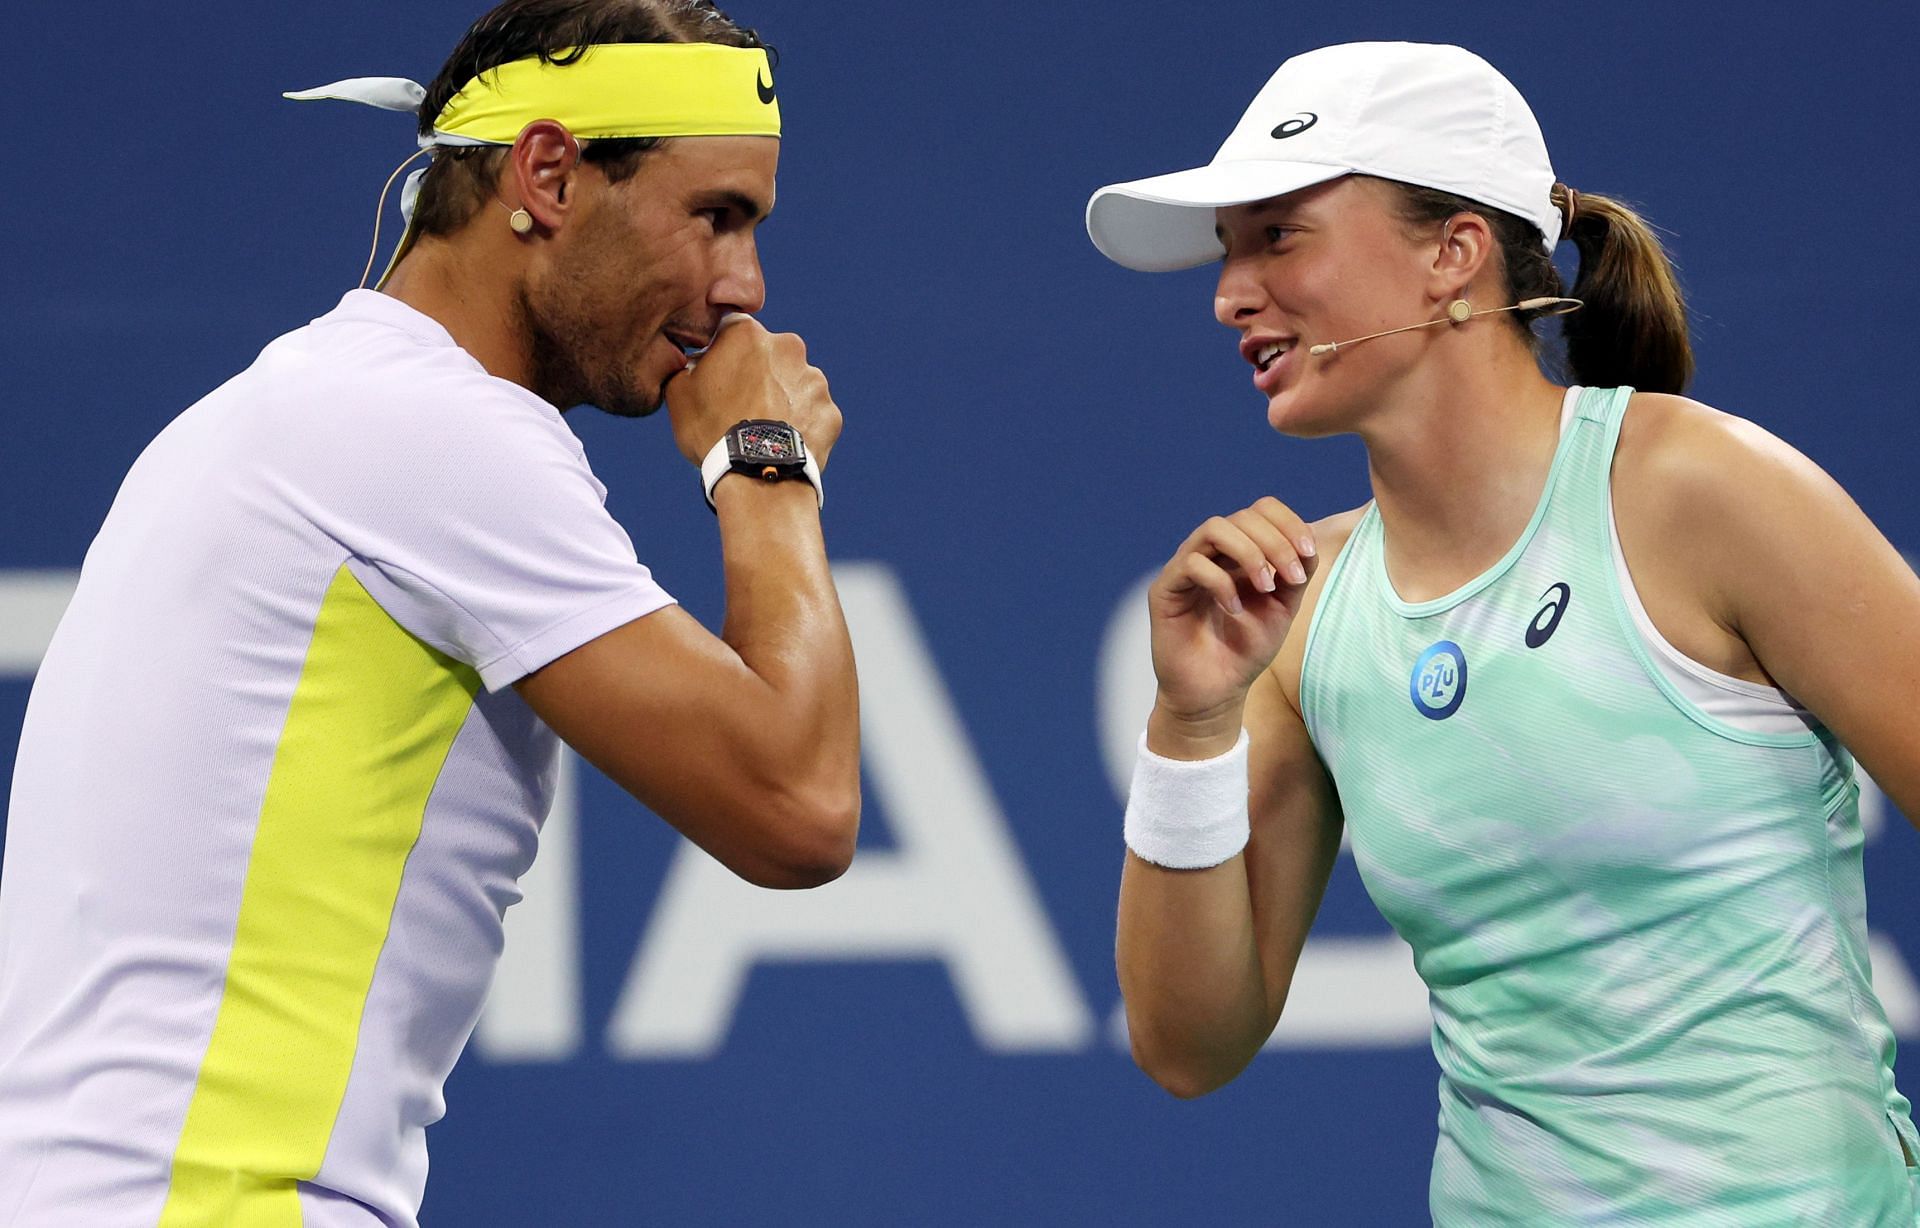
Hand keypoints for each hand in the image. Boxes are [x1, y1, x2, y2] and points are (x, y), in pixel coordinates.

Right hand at [665, 315, 841, 468]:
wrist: (757, 475)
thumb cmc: (712, 431)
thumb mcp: (678, 393)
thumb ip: (686, 366)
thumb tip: (693, 366)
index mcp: (747, 334)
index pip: (732, 332)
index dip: (723, 355)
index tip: (718, 378)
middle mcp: (787, 347)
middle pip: (768, 356)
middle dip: (756, 375)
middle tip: (740, 408)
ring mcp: (814, 379)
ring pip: (794, 385)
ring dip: (781, 400)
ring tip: (763, 431)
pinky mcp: (830, 411)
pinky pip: (812, 414)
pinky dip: (800, 426)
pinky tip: (782, 444)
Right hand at [1147, 498, 1316, 749]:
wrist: (1216, 693)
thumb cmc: (1245, 650)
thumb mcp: (1282, 609)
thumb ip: (1295, 574)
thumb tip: (1307, 544)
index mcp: (1238, 552)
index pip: (1261, 511)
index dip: (1288, 523)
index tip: (1308, 554)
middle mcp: (1211, 553)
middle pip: (1242, 516)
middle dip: (1276, 542)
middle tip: (1292, 578)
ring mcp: (1185, 568)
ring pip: (1215, 528)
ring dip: (1250, 553)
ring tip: (1266, 588)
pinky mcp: (1165, 589)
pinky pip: (1192, 564)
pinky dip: (1222, 582)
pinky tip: (1236, 610)